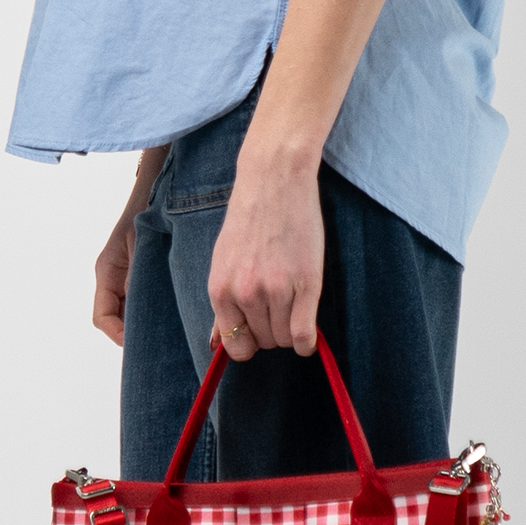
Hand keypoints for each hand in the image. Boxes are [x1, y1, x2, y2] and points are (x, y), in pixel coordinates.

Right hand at [94, 147, 167, 345]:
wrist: (156, 187)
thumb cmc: (146, 211)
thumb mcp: (141, 247)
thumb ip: (138, 278)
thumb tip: (140, 310)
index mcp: (107, 272)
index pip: (103, 317)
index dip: (118, 335)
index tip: (138, 343)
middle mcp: (112, 278)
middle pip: (116, 320)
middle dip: (135, 334)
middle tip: (160, 345)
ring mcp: (124, 278)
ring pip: (129, 313)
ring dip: (146, 324)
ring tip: (170, 333)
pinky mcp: (139, 276)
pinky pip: (141, 302)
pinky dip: (153, 312)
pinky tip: (174, 315)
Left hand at [208, 148, 323, 360]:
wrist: (275, 179)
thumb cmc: (250, 219)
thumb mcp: (224, 261)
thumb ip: (223, 305)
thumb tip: (216, 344)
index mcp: (220, 290)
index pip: (235, 345)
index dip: (250, 342)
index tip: (260, 329)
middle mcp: (245, 294)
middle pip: (265, 342)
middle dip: (273, 330)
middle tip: (280, 305)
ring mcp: (276, 290)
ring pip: (285, 339)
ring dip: (291, 330)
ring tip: (293, 304)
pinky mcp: (306, 285)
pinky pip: (304, 335)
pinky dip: (307, 341)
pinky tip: (309, 333)